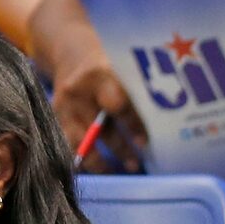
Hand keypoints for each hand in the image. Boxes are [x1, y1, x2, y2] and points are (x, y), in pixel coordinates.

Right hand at [30, 0, 144, 167]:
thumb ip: (137, 91)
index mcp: (99, 75)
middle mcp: (78, 91)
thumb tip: (170, 125)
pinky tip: (95, 168)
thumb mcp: (122, 67)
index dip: (133, 126)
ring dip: (100, 160)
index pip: (117, 104)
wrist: (70, 53)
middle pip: (98, 126)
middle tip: (136, 162)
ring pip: (79, 140)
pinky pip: (67, 142)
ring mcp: (62, 105)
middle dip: (120, 147)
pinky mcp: (54, 116)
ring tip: (116, 170)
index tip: (147, 142)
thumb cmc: (107, 63)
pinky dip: (81, 157)